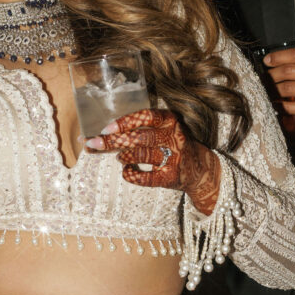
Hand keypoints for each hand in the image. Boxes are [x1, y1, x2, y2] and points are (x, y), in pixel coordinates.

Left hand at [85, 109, 220, 215]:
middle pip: (139, 138)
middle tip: (94, 143)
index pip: (146, 117)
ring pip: (140, 155)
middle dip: (114, 141)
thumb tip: (101, 133)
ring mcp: (172, 158)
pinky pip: (143, 177)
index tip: (106, 128)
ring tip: (120, 157)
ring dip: (124, 156)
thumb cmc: (171, 145)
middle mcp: (172, 138)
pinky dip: (130, 174)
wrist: (200, 170)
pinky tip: (127, 171)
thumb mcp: (162, 130)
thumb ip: (138, 129)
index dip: (125, 122)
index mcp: (170, 121)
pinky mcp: (170, 177)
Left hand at [265, 47, 294, 123]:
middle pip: (288, 71)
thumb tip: (289, 62)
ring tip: (268, 92)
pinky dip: (284, 106)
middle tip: (264, 78)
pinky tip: (278, 106)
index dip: (277, 57)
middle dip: (271, 75)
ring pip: (289, 88)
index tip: (267, 60)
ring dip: (274, 90)